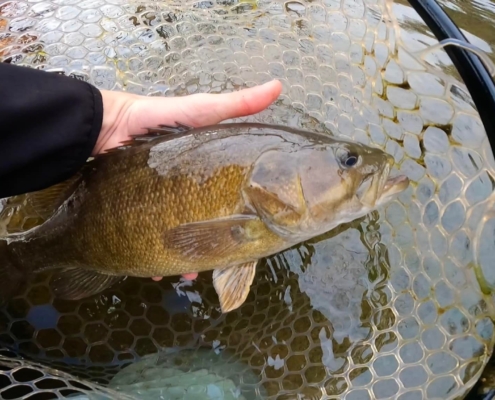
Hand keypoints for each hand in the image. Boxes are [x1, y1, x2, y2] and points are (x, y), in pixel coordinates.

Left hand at [96, 81, 282, 281]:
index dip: (240, 222)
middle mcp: (186, 193)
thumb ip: (238, 105)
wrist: (103, 127)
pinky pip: (148, 243)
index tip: (249, 238)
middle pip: (205, 227)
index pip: (231, 203)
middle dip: (210, 248)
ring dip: (184, 260)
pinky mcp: (135, 215)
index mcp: (207, 175)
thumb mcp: (201, 112)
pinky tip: (157, 270)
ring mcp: (161, 206)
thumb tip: (279, 84)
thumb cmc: (156, 119)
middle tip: (212, 264)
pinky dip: (155, 259)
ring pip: (179, 241)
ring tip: (185, 274)